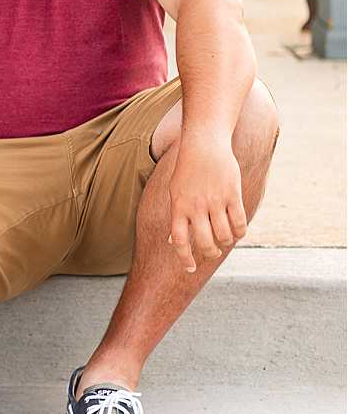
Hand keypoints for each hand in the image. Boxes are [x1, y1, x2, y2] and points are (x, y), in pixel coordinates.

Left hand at [165, 128, 244, 272]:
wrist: (203, 144)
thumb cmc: (187, 170)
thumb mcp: (175, 192)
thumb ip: (177, 217)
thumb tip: (174, 241)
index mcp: (178, 207)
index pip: (180, 241)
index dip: (185, 258)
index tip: (191, 269)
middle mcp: (196, 206)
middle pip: (205, 242)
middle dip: (210, 253)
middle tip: (212, 252)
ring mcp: (215, 201)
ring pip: (224, 235)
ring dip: (226, 242)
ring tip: (225, 239)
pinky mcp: (232, 195)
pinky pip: (239, 222)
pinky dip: (240, 232)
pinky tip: (238, 232)